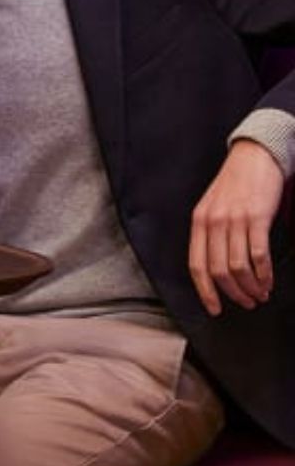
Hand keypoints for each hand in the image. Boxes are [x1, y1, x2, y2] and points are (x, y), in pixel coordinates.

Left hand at [188, 139, 283, 314]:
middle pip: (218, 271)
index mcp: (199, 222)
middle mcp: (213, 222)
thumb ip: (211, 234)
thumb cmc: (236, 185)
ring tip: (260, 295)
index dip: (205, 291)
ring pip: (239, 267)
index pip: (196, 265)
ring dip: (251, 287)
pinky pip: (258, 255)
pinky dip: (264, 274)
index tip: (214, 309)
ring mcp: (234, 219)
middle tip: (247, 303)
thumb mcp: (213, 207)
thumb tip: (216, 268)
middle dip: (233, 294)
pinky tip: (269, 281)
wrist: (255, 155)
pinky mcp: (257, 217)